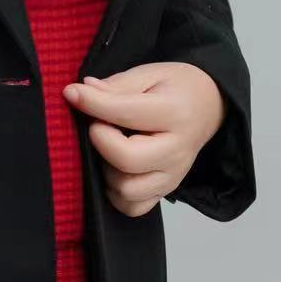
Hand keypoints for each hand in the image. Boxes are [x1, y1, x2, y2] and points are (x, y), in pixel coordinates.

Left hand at [62, 62, 226, 218]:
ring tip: (109, 148)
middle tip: (98, 125)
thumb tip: (80, 93)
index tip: (72, 94)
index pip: (125, 113)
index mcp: (175, 113)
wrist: (208, 106)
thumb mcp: (149, 74)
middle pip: (126, 160)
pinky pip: (133, 207)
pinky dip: (116, 193)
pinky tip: (115, 169)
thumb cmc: (177, 89)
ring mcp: (172, 176)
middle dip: (101, 141)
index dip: (91, 103)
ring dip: (107, 169)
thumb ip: (116, 86)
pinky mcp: (165, 191)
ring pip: (127, 190)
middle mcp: (177, 150)